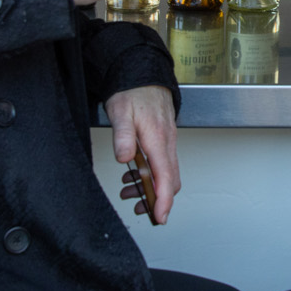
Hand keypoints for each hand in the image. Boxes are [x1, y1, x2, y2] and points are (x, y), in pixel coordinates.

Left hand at [107, 85, 179, 224]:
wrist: (143, 73)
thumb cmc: (133, 91)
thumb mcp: (120, 111)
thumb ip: (123, 136)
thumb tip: (124, 158)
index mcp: (158, 139)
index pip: (166, 177)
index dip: (164, 200)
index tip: (159, 216)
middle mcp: (167, 142)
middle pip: (171, 180)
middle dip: (158, 199)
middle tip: (141, 208)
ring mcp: (167, 141)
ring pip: (166, 173)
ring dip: (151, 188)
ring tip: (128, 192)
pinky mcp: (164, 139)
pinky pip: (162, 163)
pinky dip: (150, 175)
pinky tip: (133, 174)